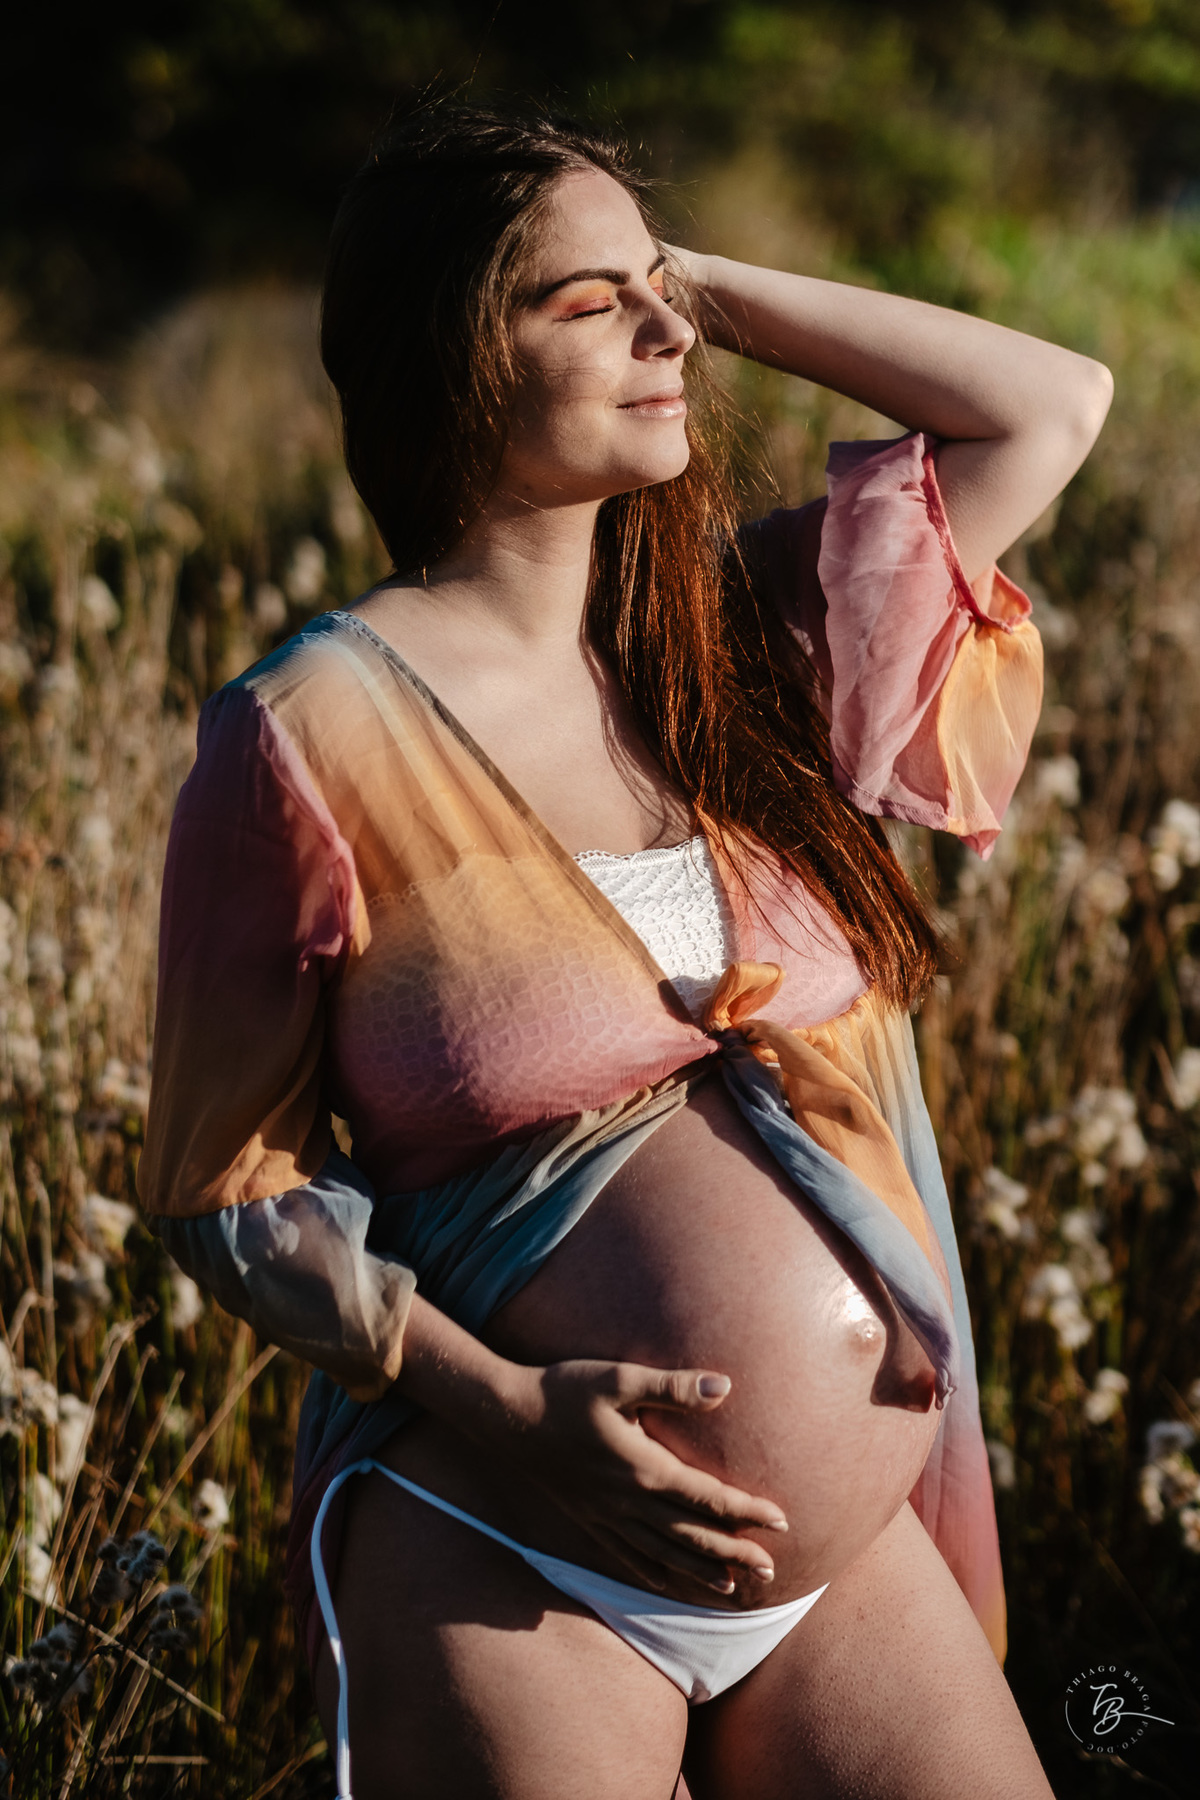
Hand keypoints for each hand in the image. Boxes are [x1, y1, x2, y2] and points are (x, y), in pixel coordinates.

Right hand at [494, 1357, 787, 1597]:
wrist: (506, 1417)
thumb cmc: (564, 1390)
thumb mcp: (619, 1378)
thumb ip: (672, 1386)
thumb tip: (725, 1387)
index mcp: (643, 1467)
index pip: (706, 1496)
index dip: (746, 1511)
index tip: (782, 1522)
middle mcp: (628, 1501)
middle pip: (691, 1535)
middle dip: (733, 1553)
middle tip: (770, 1571)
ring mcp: (606, 1515)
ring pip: (662, 1553)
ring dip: (699, 1571)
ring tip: (732, 1588)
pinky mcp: (587, 1519)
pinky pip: (625, 1555)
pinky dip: (651, 1571)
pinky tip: (667, 1583)